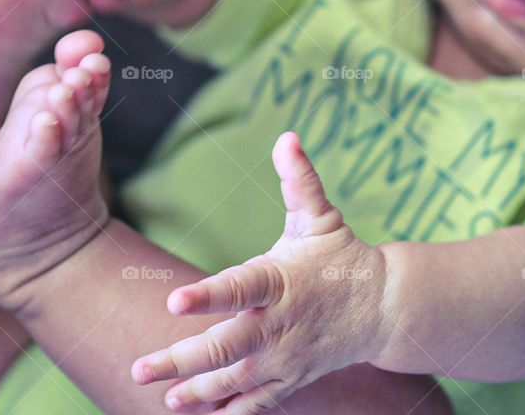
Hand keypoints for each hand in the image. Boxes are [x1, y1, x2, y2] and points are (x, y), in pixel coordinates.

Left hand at [131, 131, 392, 413]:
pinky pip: (257, 404)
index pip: (240, 288)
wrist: (384, 308)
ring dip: (198, 393)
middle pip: (227, 347)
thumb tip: (287, 136)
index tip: (174, 299)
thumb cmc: (342, 257)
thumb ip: (300, 180)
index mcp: (280, 280)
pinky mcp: (290, 379)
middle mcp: (279, 323)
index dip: (208, 295)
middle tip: (139, 368)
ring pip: (237, 382)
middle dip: (183, 361)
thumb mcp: (322, 216)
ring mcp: (284, 357)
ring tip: (165, 397)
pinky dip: (230, 414)